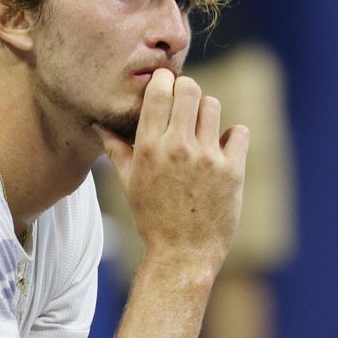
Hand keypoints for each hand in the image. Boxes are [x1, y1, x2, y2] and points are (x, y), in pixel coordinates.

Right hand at [96, 69, 248, 269]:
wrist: (183, 255)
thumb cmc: (153, 219)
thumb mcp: (129, 184)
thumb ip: (116, 150)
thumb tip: (98, 125)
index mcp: (149, 147)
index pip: (159, 90)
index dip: (165, 82)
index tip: (167, 89)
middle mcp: (177, 148)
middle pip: (189, 88)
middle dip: (187, 91)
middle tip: (187, 105)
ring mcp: (206, 158)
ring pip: (213, 106)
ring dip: (208, 113)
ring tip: (203, 131)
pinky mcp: (232, 171)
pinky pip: (239, 132)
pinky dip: (233, 137)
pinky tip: (224, 149)